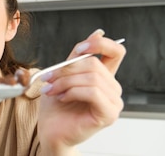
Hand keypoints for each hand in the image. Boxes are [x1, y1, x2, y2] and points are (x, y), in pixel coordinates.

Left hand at [37, 29, 125, 153]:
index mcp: (104, 78)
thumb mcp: (63, 75)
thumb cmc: (55, 108)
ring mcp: (114, 102)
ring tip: (52, 90)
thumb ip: (77, 57)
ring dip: (66, 82)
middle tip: (48, 78)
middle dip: (67, 69)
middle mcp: (112, 89)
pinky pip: (93, 92)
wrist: (50, 132)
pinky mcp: (109, 114)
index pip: (116, 52)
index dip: (99, 44)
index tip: (79, 49)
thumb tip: (97, 32)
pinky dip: (73, 92)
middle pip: (95, 64)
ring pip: (92, 78)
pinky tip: (63, 98)